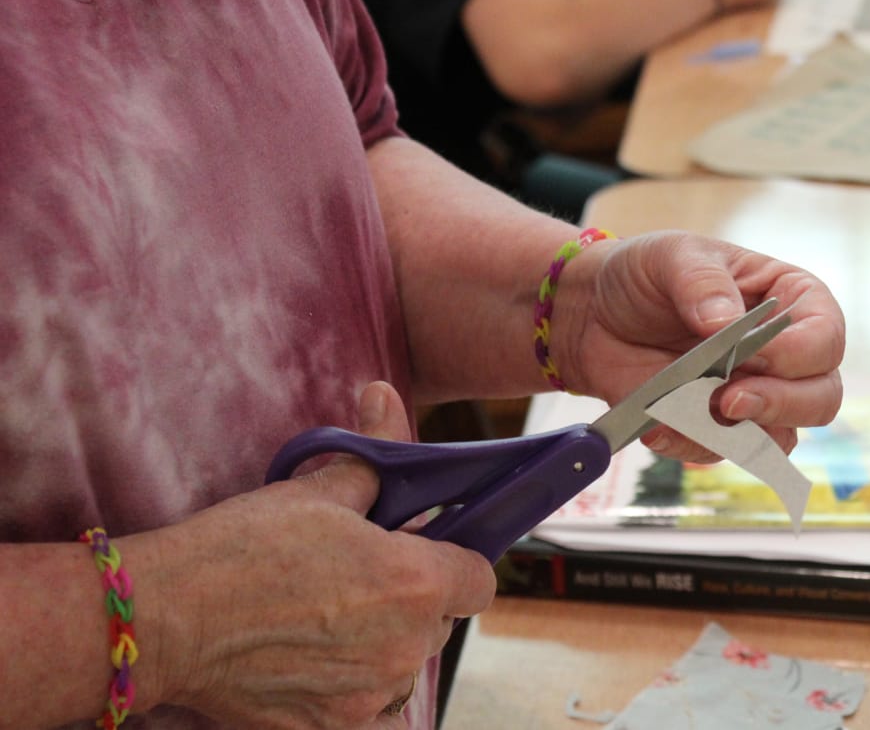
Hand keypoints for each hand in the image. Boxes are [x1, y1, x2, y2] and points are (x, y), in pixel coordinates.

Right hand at [125, 382, 494, 728]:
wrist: (165, 619)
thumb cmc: (242, 548)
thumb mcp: (317, 490)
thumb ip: (373, 454)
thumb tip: (386, 397)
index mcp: (415, 582)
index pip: (479, 580)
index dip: (457, 562)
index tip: (427, 552)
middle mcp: (405, 646)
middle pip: (438, 622)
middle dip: (412, 601)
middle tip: (359, 578)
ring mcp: (370, 695)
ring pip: (402, 665)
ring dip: (381, 644)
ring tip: (324, 616)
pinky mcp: (332, 727)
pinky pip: (366, 705)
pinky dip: (348, 683)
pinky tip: (307, 655)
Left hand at [554, 231, 844, 461]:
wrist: (592, 314)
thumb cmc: (646, 274)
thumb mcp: (672, 256)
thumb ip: (702, 282)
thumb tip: (727, 323)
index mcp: (792, 301)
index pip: (825, 338)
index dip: (799, 353)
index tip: (756, 352)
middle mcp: (784, 356)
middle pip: (820, 398)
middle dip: (779, 404)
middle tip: (728, 399)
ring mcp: (753, 396)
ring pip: (780, 438)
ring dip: (736, 433)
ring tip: (687, 410)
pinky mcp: (715, 428)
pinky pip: (720, 453)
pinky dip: (689, 443)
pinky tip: (656, 425)